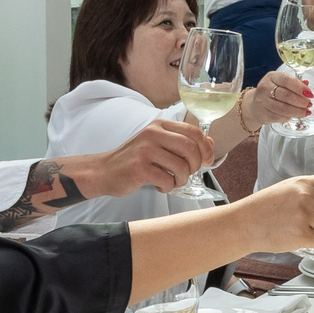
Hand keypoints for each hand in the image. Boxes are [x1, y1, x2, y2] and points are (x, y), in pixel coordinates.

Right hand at [78, 118, 214, 197]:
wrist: (104, 171)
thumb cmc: (135, 159)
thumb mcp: (158, 144)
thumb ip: (182, 142)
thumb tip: (210, 144)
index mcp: (159, 125)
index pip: (193, 131)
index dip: (205, 148)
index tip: (207, 161)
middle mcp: (152, 134)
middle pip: (190, 149)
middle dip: (194, 166)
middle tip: (186, 174)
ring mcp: (145, 150)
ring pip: (181, 167)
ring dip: (181, 180)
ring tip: (172, 182)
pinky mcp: (139, 168)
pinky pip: (167, 180)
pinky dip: (168, 188)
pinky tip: (160, 186)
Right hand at [237, 174, 313, 248]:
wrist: (243, 224)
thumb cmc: (262, 209)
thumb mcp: (286, 190)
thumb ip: (309, 192)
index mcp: (303, 183)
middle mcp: (306, 196)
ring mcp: (304, 215)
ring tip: (297, 228)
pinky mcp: (301, 233)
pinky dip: (308, 241)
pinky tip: (292, 235)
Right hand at [239, 68, 309, 131]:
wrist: (255, 105)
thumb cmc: (272, 92)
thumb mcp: (281, 83)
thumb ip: (294, 83)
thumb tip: (306, 84)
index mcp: (271, 77)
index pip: (286, 80)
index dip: (300, 87)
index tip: (309, 93)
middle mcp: (265, 88)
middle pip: (286, 95)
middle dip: (300, 101)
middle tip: (309, 104)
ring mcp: (263, 102)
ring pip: (284, 108)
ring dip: (298, 111)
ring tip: (306, 111)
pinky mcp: (264, 114)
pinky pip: (280, 117)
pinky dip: (290, 116)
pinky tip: (297, 115)